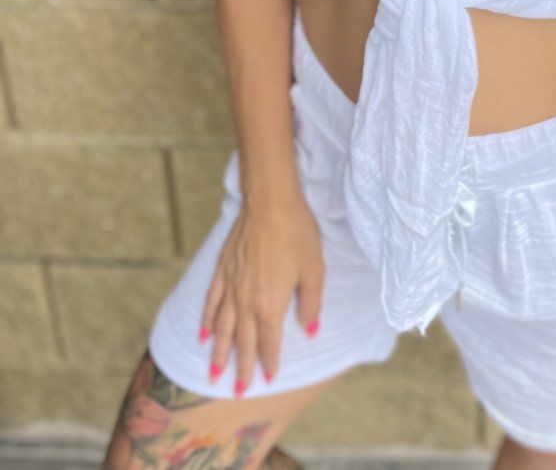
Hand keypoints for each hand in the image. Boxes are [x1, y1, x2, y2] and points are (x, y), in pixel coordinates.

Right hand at [199, 194, 324, 393]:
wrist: (270, 202)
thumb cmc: (297, 234)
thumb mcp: (315, 270)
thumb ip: (311, 304)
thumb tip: (310, 330)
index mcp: (270, 305)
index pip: (268, 342)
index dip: (268, 362)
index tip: (267, 379)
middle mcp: (246, 301)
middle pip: (243, 341)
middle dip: (241, 368)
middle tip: (237, 391)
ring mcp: (231, 286)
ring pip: (222, 328)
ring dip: (218, 353)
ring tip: (213, 375)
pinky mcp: (222, 269)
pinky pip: (211, 302)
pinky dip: (206, 320)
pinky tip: (203, 333)